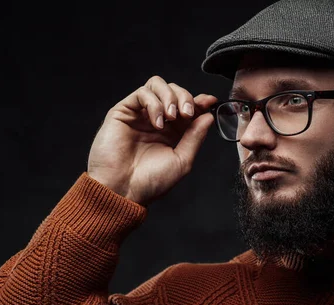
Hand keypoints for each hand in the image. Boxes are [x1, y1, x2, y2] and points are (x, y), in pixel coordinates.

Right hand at [87, 76, 217, 205]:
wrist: (123, 190)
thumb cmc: (151, 182)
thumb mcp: (182, 160)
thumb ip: (195, 137)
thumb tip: (208, 116)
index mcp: (172, 132)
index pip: (187, 107)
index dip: (200, 101)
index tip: (210, 101)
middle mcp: (156, 120)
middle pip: (174, 91)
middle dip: (185, 97)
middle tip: (187, 114)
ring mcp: (140, 115)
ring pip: (157, 85)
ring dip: (170, 96)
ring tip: (172, 117)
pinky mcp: (123, 112)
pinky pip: (142, 93)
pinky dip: (154, 103)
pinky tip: (157, 123)